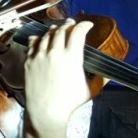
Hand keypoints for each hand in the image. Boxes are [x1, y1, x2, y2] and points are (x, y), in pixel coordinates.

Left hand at [22, 19, 92, 134]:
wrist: (46, 113)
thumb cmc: (69, 104)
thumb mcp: (90, 90)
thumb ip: (101, 79)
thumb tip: (109, 75)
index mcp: (72, 58)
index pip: (78, 32)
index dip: (84, 25)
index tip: (87, 25)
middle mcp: (55, 53)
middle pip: (61, 31)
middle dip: (68, 25)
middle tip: (71, 25)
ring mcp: (40, 57)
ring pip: (46, 36)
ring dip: (53, 30)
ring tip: (56, 30)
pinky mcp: (29, 62)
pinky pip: (32, 45)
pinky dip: (37, 39)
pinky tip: (39, 38)